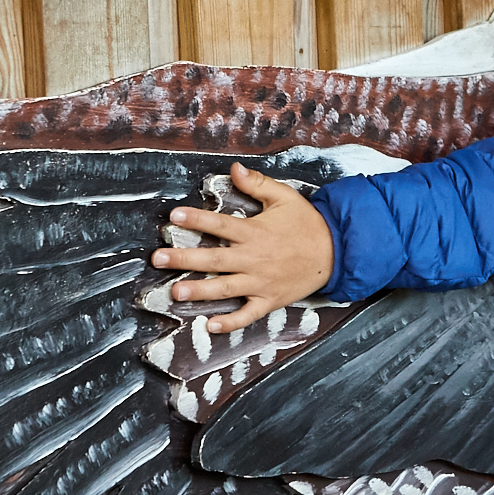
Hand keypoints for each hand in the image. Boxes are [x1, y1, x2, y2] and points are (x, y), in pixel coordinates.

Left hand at [155, 162, 336, 333]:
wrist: (335, 252)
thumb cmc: (306, 224)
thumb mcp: (284, 197)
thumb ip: (257, 184)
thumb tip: (234, 169)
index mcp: (255, 232)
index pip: (220, 224)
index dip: (196, 220)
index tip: (174, 217)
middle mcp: (254, 258)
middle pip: (214, 258)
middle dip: (184, 258)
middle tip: (158, 259)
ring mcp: (261, 282)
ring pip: (225, 288)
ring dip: (199, 290)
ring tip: (175, 292)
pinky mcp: (269, 300)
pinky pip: (248, 315)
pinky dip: (230, 322)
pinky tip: (210, 326)